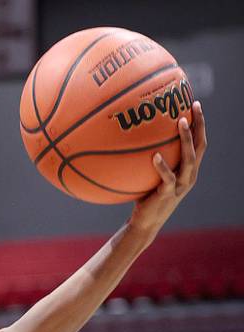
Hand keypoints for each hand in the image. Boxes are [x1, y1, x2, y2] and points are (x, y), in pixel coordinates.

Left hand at [129, 101, 206, 235]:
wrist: (144, 223)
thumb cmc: (144, 198)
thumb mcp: (150, 176)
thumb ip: (149, 160)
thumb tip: (133, 138)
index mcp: (188, 171)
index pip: (199, 143)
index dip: (200, 125)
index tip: (195, 105)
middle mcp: (189, 176)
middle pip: (200, 146)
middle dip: (199, 125)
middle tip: (193, 107)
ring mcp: (180, 186)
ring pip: (189, 159)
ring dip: (186, 140)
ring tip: (180, 122)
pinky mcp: (167, 194)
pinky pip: (167, 178)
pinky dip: (162, 166)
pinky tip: (154, 155)